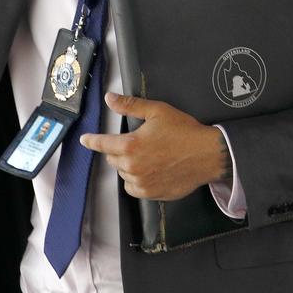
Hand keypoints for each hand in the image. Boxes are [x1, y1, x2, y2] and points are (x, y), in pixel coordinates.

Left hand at [79, 92, 231, 200]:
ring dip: (127, 165)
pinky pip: (134, 188)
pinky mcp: (152, 194)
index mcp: (131, 145)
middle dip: (118, 150)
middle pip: (113, 159)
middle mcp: (133, 167)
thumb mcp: (157, 111)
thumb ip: (130, 106)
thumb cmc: (184, 131)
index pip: (102, 144)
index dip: (92, 141)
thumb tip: (110, 99)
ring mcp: (142, 183)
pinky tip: (148, 171)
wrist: (208, 155)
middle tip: (136, 142)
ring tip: (145, 156)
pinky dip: (136, 180)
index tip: (85, 140)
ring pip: (123, 174)